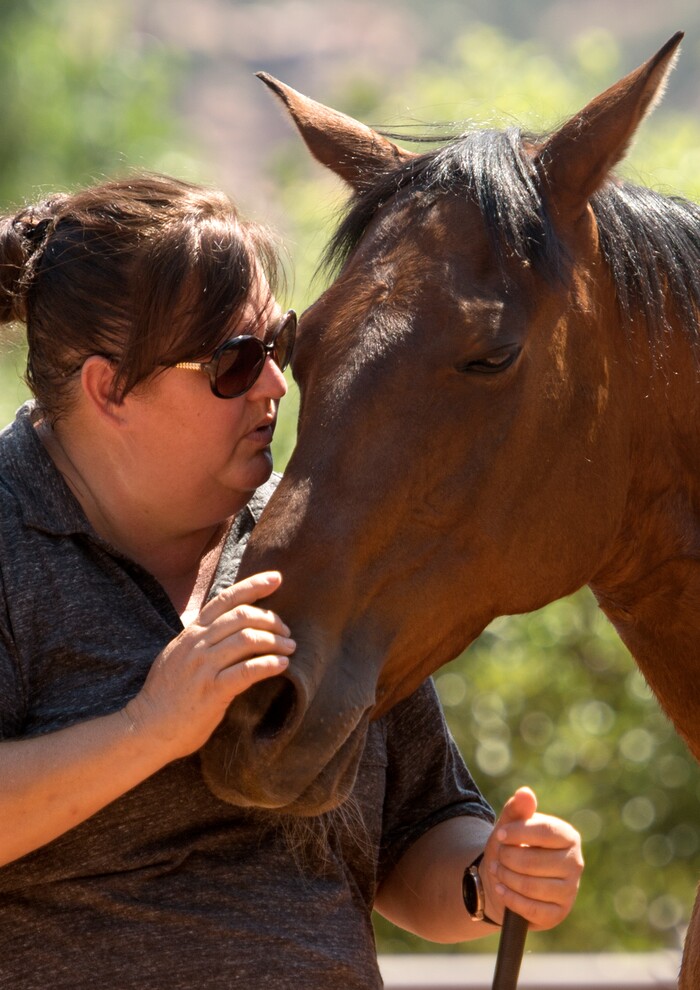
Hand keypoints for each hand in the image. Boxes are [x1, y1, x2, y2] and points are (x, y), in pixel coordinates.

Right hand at [123, 571, 293, 761]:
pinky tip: (282, 666)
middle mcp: (197, 644)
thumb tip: (231, 627)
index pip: (225, 599)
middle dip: (271, 620)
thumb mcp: (178, 655)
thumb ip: (201, 640)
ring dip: (275, 642)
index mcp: (190, 632)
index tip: (276, 578)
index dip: (253, 586)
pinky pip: (248, 670)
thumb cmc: (166, 694)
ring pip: (248, 640)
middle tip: (286, 632)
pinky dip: (269, 664)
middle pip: (242, 616)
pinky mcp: (212, 691)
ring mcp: (203, 666)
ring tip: (289, 649)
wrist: (147, 727)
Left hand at [480, 786, 582, 929]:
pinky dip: (510, 898)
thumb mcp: (510, 825)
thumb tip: (525, 793)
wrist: (506, 878)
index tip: (500, 835)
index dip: (519, 833)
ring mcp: (570, 891)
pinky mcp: (559, 913)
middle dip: (508, 858)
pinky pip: (531, 909)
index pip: (545, 832)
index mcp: (568, 836)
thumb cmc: (511, 846)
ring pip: (531, 886)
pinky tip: (501, 889)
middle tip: (498, 856)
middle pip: (534, 862)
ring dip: (506, 878)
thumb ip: (517, 809)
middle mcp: (575, 863)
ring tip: (498, 870)